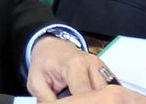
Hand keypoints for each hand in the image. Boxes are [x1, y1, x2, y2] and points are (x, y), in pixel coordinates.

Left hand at [28, 36, 145, 101]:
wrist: (52, 47)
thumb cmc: (44, 62)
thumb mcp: (36, 81)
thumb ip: (46, 98)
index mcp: (75, 65)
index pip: (84, 93)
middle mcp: (92, 64)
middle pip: (101, 93)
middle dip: (94, 102)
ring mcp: (101, 67)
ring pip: (109, 91)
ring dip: (101, 99)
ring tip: (88, 103)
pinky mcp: (105, 71)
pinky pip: (109, 87)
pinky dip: (104, 96)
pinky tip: (97, 100)